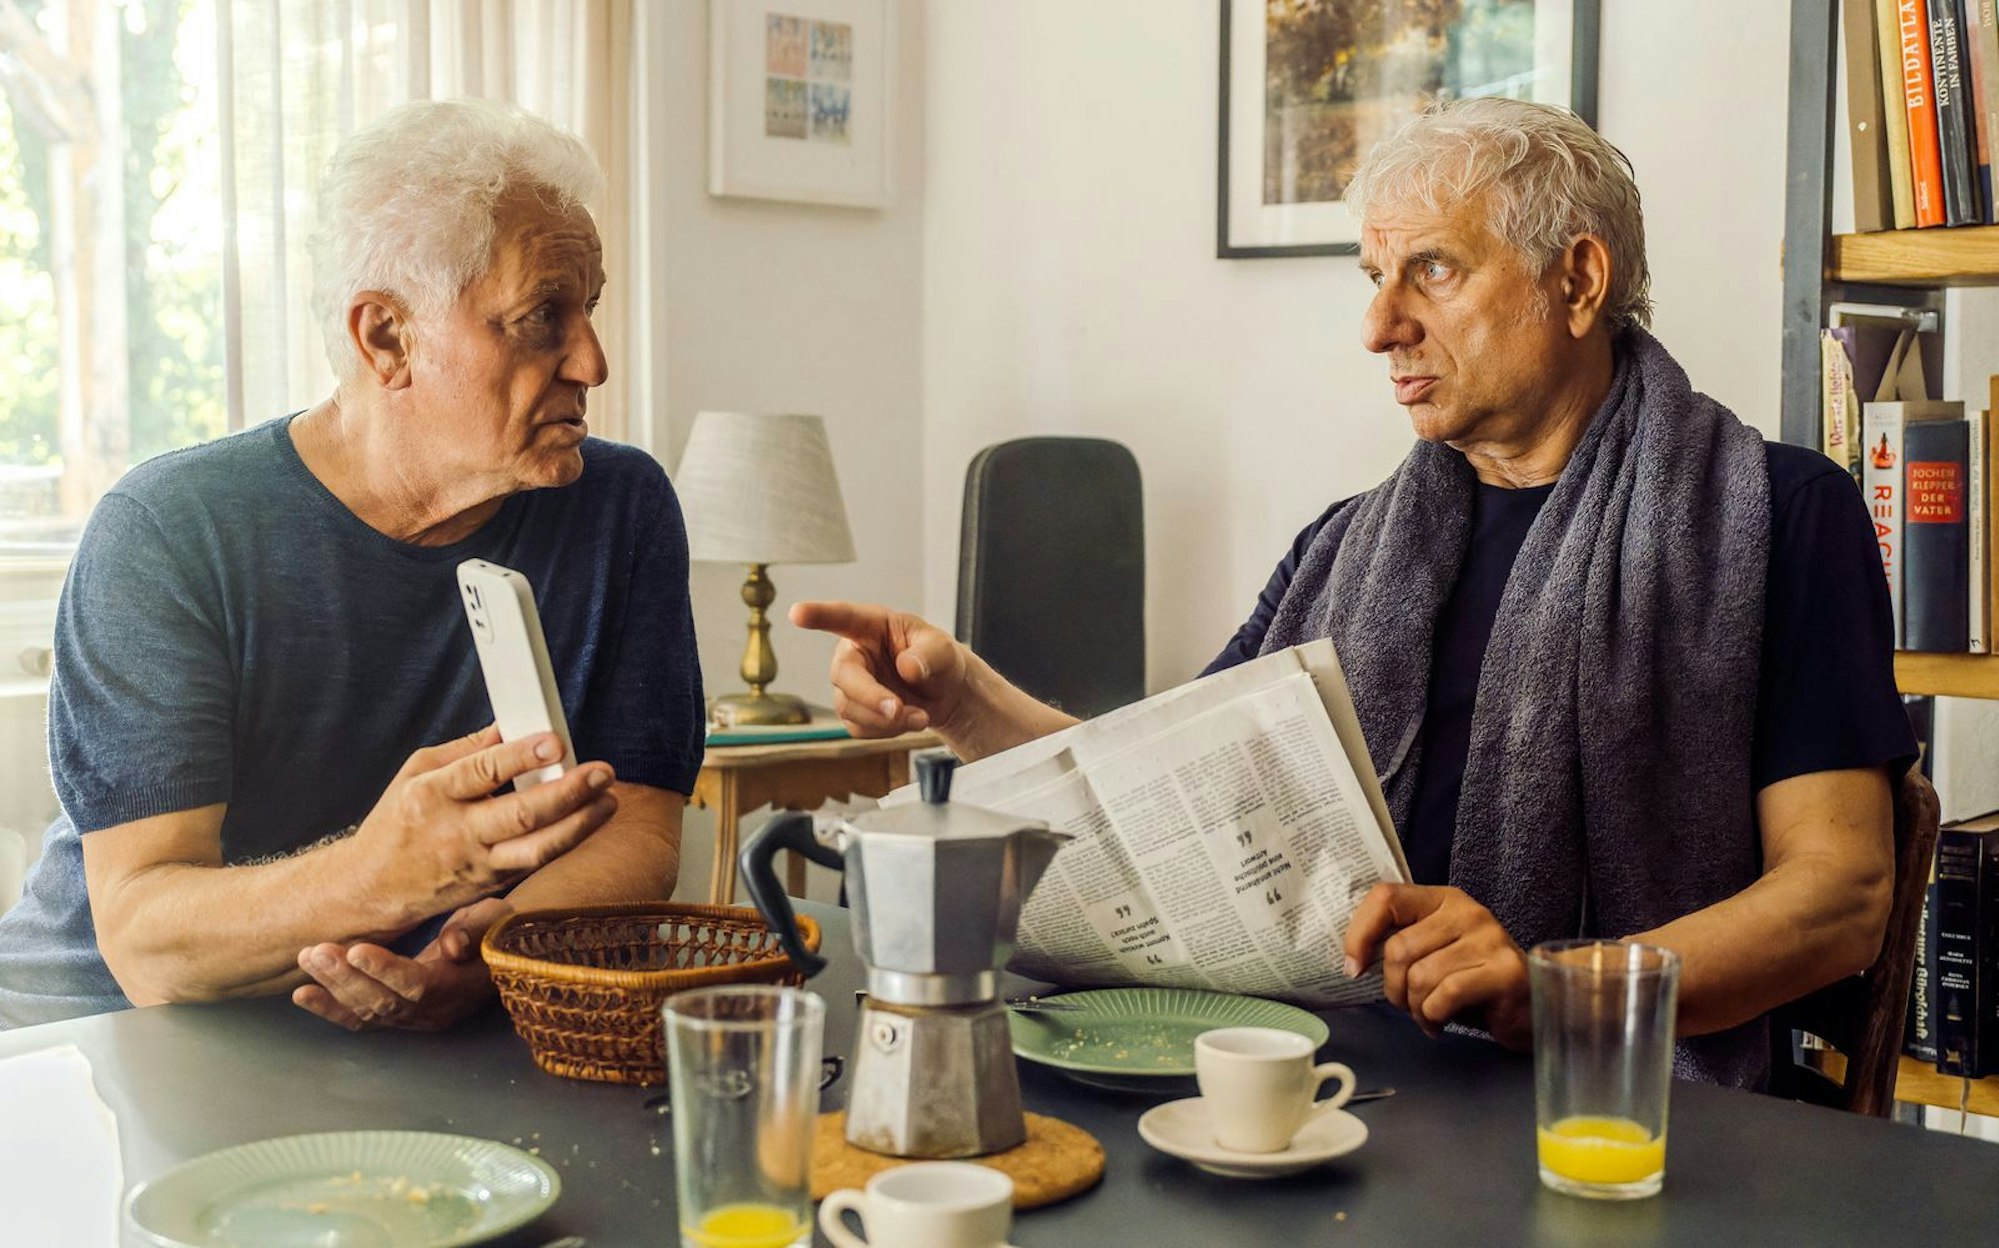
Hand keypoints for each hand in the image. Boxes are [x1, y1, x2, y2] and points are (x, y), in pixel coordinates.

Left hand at [292, 898, 510, 1030]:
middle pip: (384, 1002)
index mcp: (458, 988)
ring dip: (333, 987)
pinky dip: (330, 1008)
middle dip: (347, 978)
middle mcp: (433, 1011)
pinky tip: (302, 995)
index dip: (385, 971)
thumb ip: (475, 929)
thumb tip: (452, 944)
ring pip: (368, 1011)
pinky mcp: (397, 1016)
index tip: (357, 950)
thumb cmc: (496, 927)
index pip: (417, 986)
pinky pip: (361, 1019)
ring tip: (307, 959)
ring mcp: (413, 1018)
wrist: (497, 947)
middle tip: (316, 952)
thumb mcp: (496, 918)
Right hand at [353, 724, 617, 919]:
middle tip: (603, 772)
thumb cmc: (396, 823)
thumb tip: (512, 725)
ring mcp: (476, 864)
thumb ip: (466, 750)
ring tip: (609, 801)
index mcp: (432, 794)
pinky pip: (535, 863)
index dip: (523, 756)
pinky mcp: (490, 885)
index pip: (483, 772)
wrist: (370, 889)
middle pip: (521, 815)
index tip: (557, 741)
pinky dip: (565, 841)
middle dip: (569, 792)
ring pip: (537, 849)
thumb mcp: (416, 773)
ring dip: (579, 825)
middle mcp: (456, 832)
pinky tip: (589, 821)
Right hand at [789, 601, 970, 737]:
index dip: (818, 615)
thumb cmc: (940, 660)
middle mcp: (854, 653)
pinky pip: (859, 728)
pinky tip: (906, 721)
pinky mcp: (853, 712)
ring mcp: (850, 684)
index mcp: (872, 626)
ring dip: (885, 719)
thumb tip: (907, 667)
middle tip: (898, 710)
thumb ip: (929, 654)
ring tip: (921, 717)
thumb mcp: (944, 650)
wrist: (946, 694)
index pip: (843, 617)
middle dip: (869, 696)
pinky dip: (886, 731)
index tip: (797, 613)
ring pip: (849, 707)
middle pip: (843, 675)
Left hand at [1342, 883, 1531, 1048]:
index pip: (1386, 897)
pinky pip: (1446, 995)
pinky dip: (1434, 1017)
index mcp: (1442, 899)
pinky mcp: (1505, 971)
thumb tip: (1353, 961)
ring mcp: (1490, 939)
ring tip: (1429, 1014)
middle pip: (1399, 948)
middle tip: (1407, 1004)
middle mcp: (1467, 911)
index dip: (1359, 933)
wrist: (1530, 1006)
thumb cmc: (1471, 982)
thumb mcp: (1433, 954)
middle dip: (1394, 988)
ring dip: (1416, 1008)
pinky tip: (1441, 1022)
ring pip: (1421, 976)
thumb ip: (1402, 945)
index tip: (1354, 967)